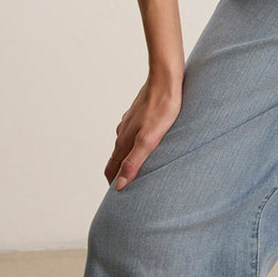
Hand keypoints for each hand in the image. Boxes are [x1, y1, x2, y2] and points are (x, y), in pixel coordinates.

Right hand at [105, 68, 183, 189]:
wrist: (166, 78)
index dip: (113, 183)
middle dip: (119, 172)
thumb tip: (118, 185)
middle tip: (129, 186)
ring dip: (127, 157)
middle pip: (117, 157)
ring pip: (125, 143)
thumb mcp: (149, 139)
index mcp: (124, 140)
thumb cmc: (162, 108)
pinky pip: (134, 131)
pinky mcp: (140, 112)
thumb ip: (134, 162)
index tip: (117, 198)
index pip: (111, 168)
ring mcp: (131, 120)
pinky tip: (147, 142)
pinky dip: (136, 143)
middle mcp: (123, 131)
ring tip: (139, 167)